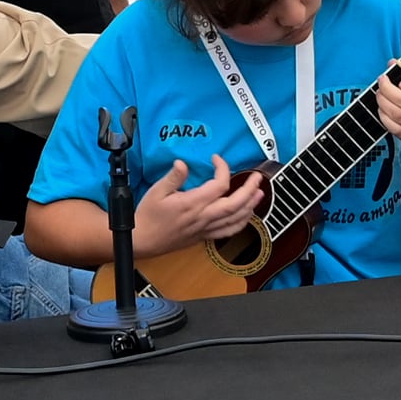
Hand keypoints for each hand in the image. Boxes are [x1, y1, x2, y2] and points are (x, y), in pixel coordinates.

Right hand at [126, 156, 270, 256]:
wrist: (141, 241)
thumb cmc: (147, 216)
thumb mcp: (156, 192)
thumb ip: (173, 177)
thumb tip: (182, 163)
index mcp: (193, 203)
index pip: (219, 185)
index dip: (223, 169)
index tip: (216, 159)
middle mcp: (203, 217)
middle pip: (236, 203)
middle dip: (250, 189)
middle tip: (257, 178)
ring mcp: (206, 228)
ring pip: (236, 219)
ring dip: (251, 206)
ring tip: (259, 194)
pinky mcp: (205, 236)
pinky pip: (229, 231)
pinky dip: (242, 223)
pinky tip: (246, 215)